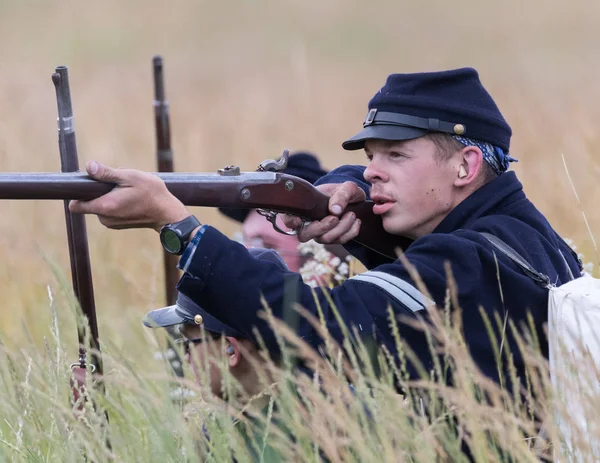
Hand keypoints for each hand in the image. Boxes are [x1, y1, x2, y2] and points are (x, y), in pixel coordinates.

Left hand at [69, 161, 189, 230]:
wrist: (167, 213)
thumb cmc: (151, 193)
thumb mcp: (130, 177)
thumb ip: (107, 173)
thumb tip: (89, 166)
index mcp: (104, 207)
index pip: (75, 205)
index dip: (77, 193)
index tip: (87, 184)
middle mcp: (105, 219)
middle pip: (89, 201)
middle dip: (99, 191)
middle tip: (119, 184)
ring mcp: (112, 223)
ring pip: (101, 205)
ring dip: (109, 196)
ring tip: (129, 192)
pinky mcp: (118, 224)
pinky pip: (110, 211)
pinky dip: (116, 203)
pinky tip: (131, 199)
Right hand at [281, 181, 365, 243]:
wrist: (353, 200)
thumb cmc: (342, 192)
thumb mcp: (345, 187)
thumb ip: (341, 195)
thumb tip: (335, 210)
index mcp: (303, 208)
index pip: (287, 218)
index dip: (289, 221)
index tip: (298, 220)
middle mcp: (308, 224)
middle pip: (305, 235)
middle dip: (322, 227)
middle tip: (335, 217)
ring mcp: (319, 234)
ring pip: (325, 239)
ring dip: (341, 228)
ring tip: (351, 214)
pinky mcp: (333, 239)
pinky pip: (340, 241)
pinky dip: (351, 232)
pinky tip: (356, 221)